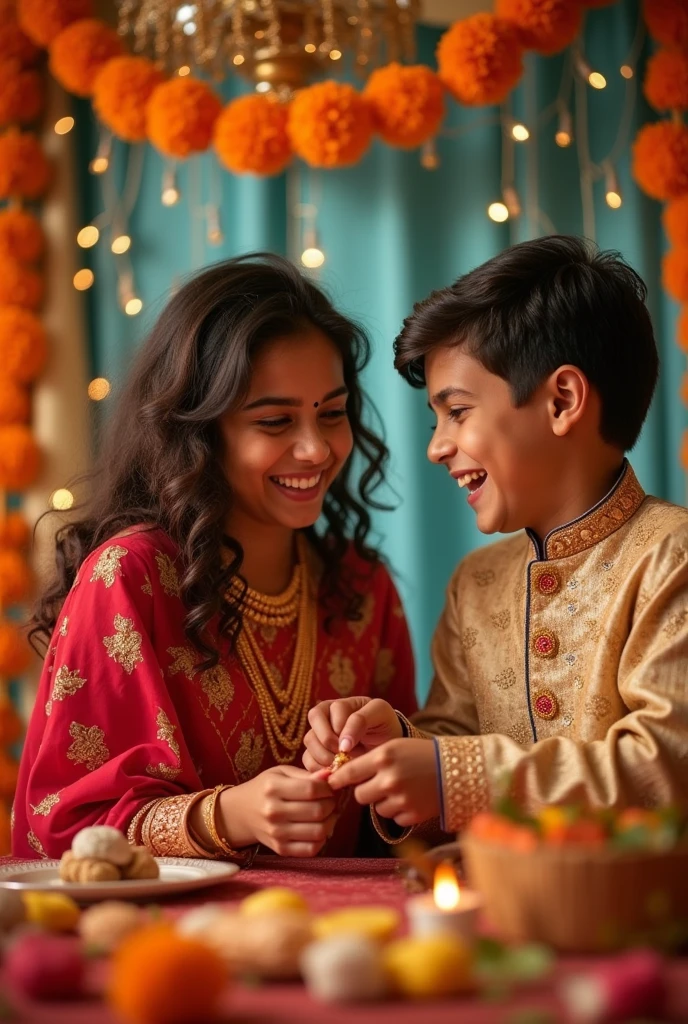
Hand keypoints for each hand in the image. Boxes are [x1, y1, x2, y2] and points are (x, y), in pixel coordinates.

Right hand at [218, 766, 336, 856]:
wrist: (241, 813)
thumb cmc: (265, 788)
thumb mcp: (281, 773)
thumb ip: (306, 774)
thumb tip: (330, 775)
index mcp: (273, 788)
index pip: (312, 789)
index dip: (328, 788)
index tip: (329, 786)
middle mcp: (273, 812)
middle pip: (318, 811)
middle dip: (332, 804)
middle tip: (331, 799)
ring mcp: (276, 833)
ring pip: (319, 831)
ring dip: (331, 821)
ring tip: (329, 813)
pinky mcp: (280, 849)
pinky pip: (311, 849)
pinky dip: (322, 839)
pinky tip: (320, 828)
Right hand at [302, 697, 402, 772]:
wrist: (387, 745)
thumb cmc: (384, 725)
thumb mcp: (379, 715)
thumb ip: (360, 721)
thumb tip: (341, 745)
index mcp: (340, 704)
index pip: (331, 711)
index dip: (339, 730)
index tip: (350, 746)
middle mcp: (325, 716)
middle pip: (314, 723)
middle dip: (327, 743)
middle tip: (342, 756)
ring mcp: (318, 734)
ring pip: (309, 742)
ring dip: (323, 756)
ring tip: (341, 765)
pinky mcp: (316, 752)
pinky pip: (308, 759)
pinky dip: (318, 768)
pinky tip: (334, 772)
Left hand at [326, 738, 439, 827]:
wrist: (456, 770)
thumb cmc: (421, 754)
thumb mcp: (394, 747)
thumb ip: (368, 760)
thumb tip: (339, 776)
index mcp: (384, 757)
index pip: (349, 772)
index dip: (338, 778)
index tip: (332, 781)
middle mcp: (389, 779)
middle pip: (359, 795)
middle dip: (365, 791)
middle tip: (378, 783)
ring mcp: (401, 799)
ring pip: (376, 808)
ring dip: (383, 801)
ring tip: (401, 788)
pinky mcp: (411, 815)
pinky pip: (393, 818)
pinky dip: (399, 811)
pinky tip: (412, 798)